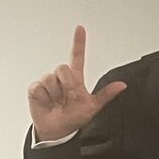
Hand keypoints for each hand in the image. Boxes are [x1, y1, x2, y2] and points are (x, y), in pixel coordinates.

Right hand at [27, 26, 126, 141]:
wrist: (58, 130)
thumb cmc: (75, 118)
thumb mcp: (93, 107)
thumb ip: (106, 94)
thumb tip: (123, 85)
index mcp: (76, 79)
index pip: (77, 57)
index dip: (79, 43)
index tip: (80, 28)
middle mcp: (61, 78)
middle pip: (63, 68)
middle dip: (67, 84)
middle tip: (69, 98)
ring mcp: (48, 82)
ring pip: (51, 78)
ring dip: (57, 93)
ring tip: (58, 102)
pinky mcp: (36, 88)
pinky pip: (40, 87)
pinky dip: (46, 97)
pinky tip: (47, 102)